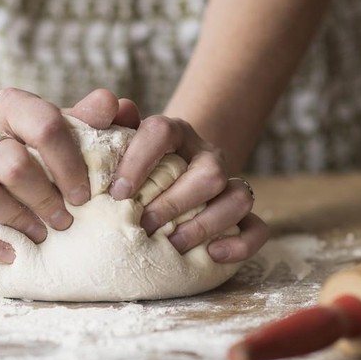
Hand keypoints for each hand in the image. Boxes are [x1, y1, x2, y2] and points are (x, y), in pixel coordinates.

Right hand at [0, 88, 127, 263]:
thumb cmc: (28, 140)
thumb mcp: (58, 124)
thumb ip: (90, 119)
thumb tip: (121, 107)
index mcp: (12, 104)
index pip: (44, 124)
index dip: (69, 164)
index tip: (85, 196)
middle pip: (12, 164)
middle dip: (44, 199)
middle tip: (66, 222)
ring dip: (17, 219)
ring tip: (40, 235)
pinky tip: (11, 254)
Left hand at [109, 115, 267, 262]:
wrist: (159, 177)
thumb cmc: (127, 166)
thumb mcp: (113, 143)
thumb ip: (103, 120)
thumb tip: (112, 104)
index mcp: (173, 133)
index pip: (162, 131)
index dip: (140, 160)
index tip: (118, 193)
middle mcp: (205, 155)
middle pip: (209, 172)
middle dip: (175, 203)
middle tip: (145, 226)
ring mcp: (227, 183)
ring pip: (239, 197)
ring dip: (205, 224)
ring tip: (173, 244)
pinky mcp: (240, 214)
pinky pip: (257, 227)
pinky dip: (240, 244)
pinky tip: (213, 255)